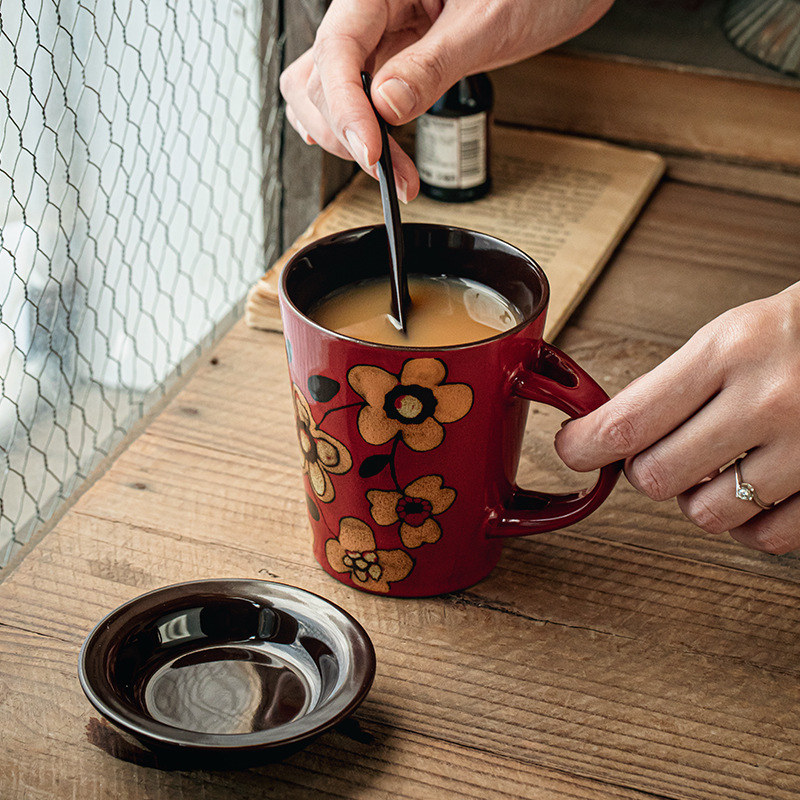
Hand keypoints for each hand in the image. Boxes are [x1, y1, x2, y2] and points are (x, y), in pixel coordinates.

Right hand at [280, 0, 613, 201]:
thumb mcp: (488, 23)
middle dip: (349, 133)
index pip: (339, 47)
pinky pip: (351, 96)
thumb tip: (385, 106)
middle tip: (390, 172)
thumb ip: (433, 65)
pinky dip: (354, 130)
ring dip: (345, 139)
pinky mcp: (392, 61)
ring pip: (324, 90)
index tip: (371, 153)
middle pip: (322, 76)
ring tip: (390, 171)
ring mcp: (379, 37)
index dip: (346, 107)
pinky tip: (375, 153)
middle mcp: (373, 9)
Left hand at [555, 281, 799, 553]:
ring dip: (698, 497)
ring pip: (706, 514)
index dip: (584, 446)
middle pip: (657, 477)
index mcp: (730, 352)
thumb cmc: (798, 333)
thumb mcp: (731, 335)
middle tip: (661, 451)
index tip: (573, 450)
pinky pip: (766, 538)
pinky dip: (748, 524)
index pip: (628, 422)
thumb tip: (606, 433)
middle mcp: (769, 401)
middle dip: (646, 469)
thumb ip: (672, 385)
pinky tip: (753, 491)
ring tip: (718, 465)